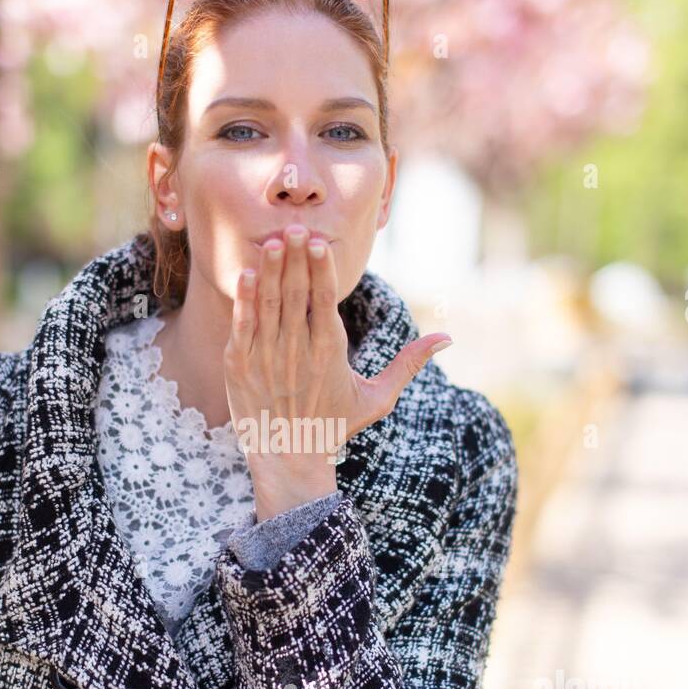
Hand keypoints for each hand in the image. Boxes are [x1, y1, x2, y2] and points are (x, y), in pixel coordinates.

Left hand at [223, 223, 451, 520]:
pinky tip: (247, 273)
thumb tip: (447, 338)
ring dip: (269, 270)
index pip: (325, 299)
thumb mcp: (377, 397)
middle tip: (293, 227)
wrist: (290, 461)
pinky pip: (242, 326)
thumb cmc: (334, 427)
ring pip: (269, 305)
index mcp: (330, 352)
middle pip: (296, 294)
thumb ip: (408, 364)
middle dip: (294, 258)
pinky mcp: (240, 368)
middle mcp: (298, 352)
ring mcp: (267, 359)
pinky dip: (245, 300)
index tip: (318, 240)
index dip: (320, 267)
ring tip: (271, 241)